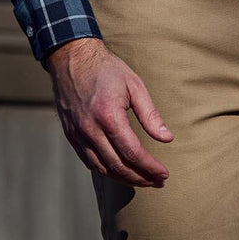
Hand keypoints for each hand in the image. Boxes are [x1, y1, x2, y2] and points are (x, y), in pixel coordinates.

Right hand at [44, 37, 173, 187]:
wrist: (72, 58)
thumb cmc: (107, 69)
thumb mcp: (134, 85)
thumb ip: (150, 114)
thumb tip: (167, 138)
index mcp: (108, 115)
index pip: (132, 152)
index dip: (150, 167)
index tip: (164, 174)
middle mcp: (91, 129)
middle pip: (118, 166)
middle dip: (140, 178)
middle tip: (158, 182)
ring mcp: (78, 134)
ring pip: (102, 168)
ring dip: (124, 179)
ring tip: (142, 179)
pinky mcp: (71, 135)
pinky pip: (89, 162)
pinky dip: (106, 170)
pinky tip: (120, 170)